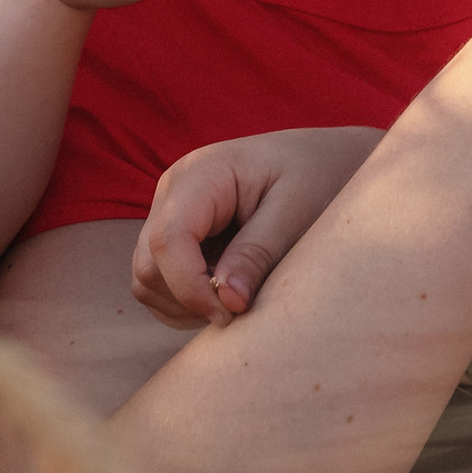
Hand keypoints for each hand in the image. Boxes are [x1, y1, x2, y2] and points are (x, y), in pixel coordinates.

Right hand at [133, 126, 382, 326]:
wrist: (324, 159)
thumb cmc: (318, 176)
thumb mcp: (299, 212)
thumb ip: (259, 253)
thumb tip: (226, 301)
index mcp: (202, 173)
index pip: (169, 239)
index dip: (190, 287)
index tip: (231, 313)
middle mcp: (173, 191)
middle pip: (148, 265)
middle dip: (188, 300)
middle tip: (240, 310)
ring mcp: (168, 213)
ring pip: (147, 280)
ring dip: (185, 305)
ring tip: (238, 298)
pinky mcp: (175, 235)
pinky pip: (158, 283)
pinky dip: (186, 302)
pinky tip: (226, 293)